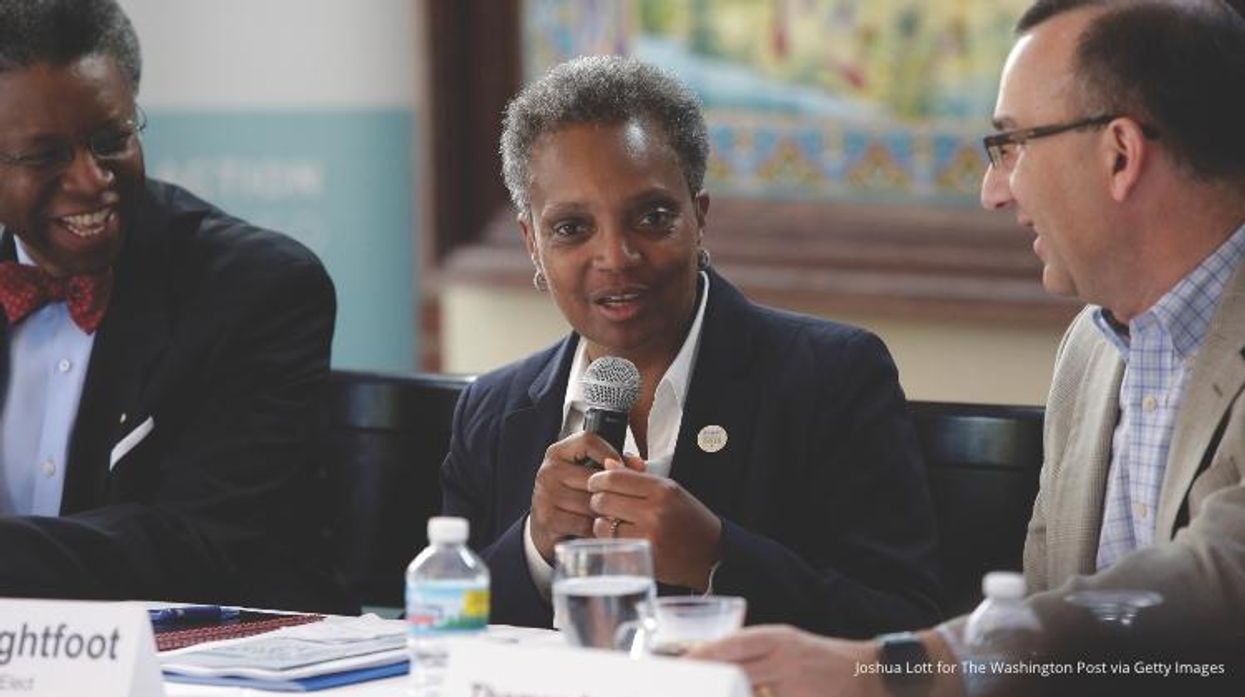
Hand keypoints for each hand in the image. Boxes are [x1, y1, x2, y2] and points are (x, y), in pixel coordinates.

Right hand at [529, 431, 622, 561]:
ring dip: (606, 512)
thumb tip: (639, 465)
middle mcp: (548, 471)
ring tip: (611, 515)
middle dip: (612, 491)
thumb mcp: (588, 473)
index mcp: (557, 453)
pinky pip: (585, 523)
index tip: (621, 468)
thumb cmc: (574, 496)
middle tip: (622, 501)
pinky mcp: (548, 519)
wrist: (547, 526)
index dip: (611, 453)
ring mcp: (545, 495)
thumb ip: (613, 464)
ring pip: (591, 502)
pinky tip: (598, 528)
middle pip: (594, 476)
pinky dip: (596, 529)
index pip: (588, 441)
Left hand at [586, 455, 722, 589]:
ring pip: (602, 525)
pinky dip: (610, 541)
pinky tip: (621, 538)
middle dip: (598, 501)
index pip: (614, 478)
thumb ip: (638, 476)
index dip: (598, 480)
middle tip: (603, 504)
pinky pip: (610, 545)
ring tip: (614, 522)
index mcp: (662, 489)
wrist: (712, 554)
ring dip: (602, 523)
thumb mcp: (670, 490)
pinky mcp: (643, 557)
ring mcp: (648, 537)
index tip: (596, 483)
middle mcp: (655, 512)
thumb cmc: (689, 519)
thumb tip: (608, 464)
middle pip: (603, 500)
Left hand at [689, 625, 886, 696]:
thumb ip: (754, 652)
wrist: (868, 673)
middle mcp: (785, 658)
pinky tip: (742, 694)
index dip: (704, 654)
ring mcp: (795, 685)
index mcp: (778, 638)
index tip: (682, 663)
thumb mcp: (787, 645)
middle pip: (737, 670)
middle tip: (686, 683)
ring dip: (732, 691)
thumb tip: (712, 658)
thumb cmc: (821, 659)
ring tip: (714, 690)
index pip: (733, 643)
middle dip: (711, 679)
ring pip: (749, 691)